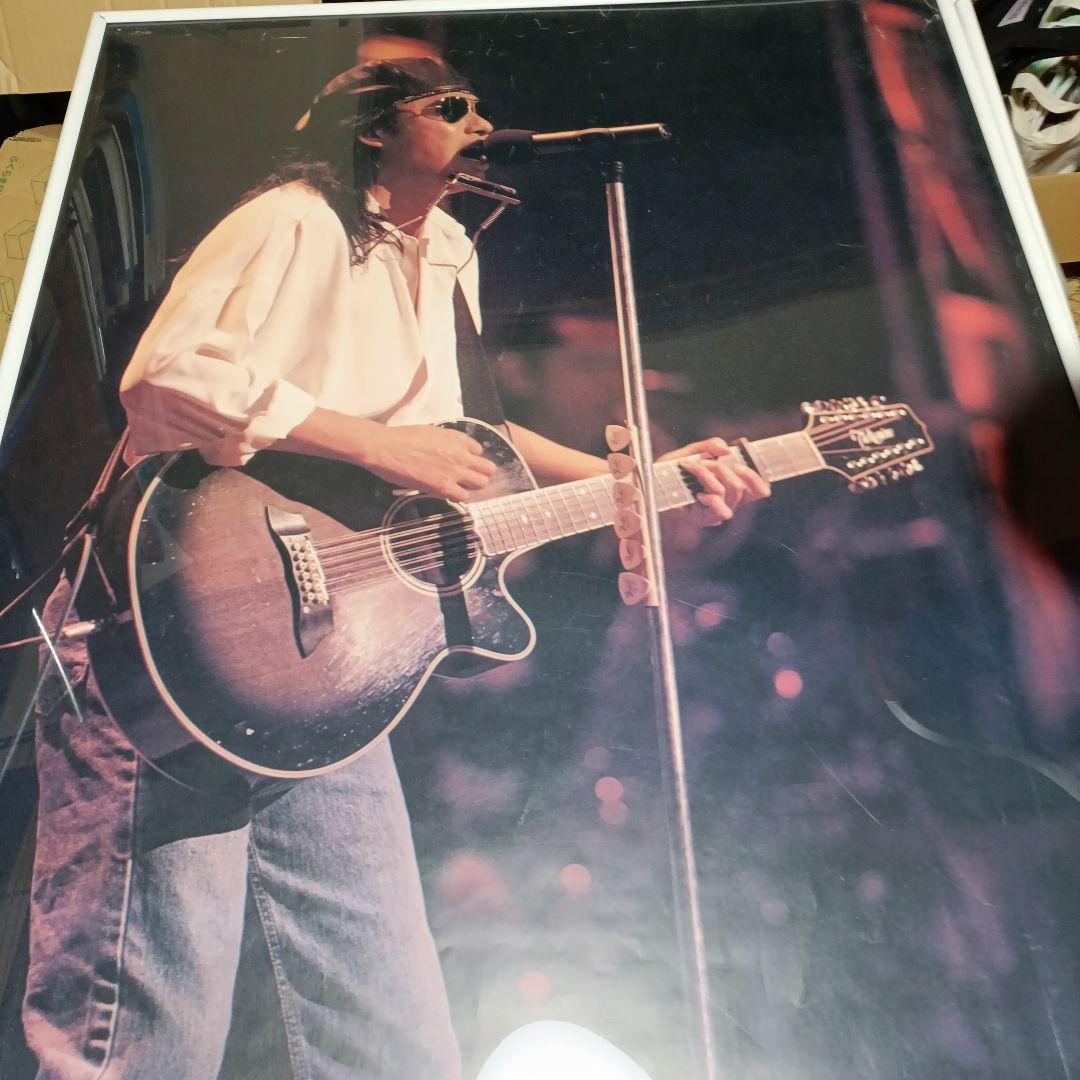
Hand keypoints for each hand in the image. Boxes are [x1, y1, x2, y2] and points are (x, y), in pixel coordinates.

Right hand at [361, 424, 495, 500]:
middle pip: (488, 468)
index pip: (478, 450)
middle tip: (467, 478)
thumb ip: (445, 442)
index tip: (462, 462)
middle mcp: (461, 454)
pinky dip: (458, 496)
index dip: (471, 458)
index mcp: (457, 438)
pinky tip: (448, 493)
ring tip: (459, 486)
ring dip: (472, 486)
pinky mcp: (444, 487)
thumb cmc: (403, 438)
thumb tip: (446, 451)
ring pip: (481, 483)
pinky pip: (464, 497)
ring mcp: (455, 471)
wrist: (387, 448)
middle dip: (480, 473)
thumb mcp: (431, 432)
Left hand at [658, 437, 770, 525]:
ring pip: (727, 493)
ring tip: (691, 467)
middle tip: (703, 461)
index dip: (757, 479)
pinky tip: (699, 493)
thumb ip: (709, 446)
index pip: (759, 490)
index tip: (738, 463)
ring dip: (709, 475)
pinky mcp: (703, 520)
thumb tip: (726, 449)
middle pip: (740, 488)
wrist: (651, 483)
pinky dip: (711, 498)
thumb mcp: (692, 452)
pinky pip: (717, 511)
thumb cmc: (673, 470)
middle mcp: (727, 502)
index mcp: (731, 487)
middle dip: (722, 469)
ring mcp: (716, 512)